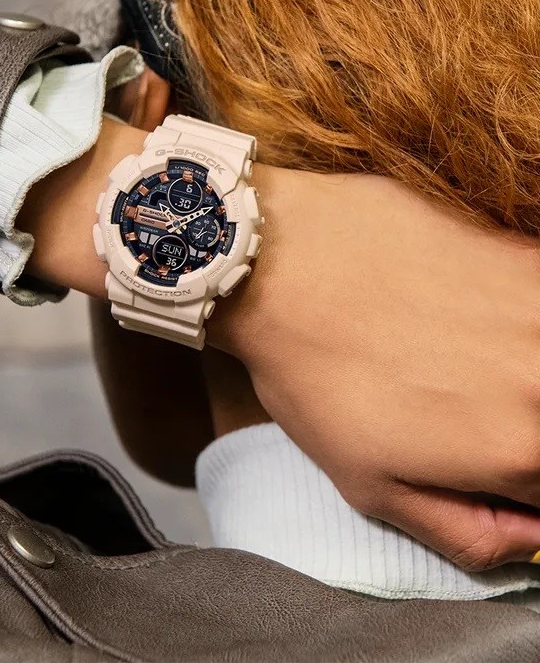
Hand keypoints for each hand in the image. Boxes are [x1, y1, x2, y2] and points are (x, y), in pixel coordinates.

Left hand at [19, 117, 539, 570]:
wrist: (284, 261)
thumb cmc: (317, 374)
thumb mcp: (375, 487)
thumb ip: (471, 532)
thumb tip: (533, 540)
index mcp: (522, 451)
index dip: (521, 488)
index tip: (485, 464)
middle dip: (519, 431)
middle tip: (465, 412)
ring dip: (519, 377)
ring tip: (457, 359)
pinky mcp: (526, 258)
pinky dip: (517, 329)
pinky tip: (462, 317)